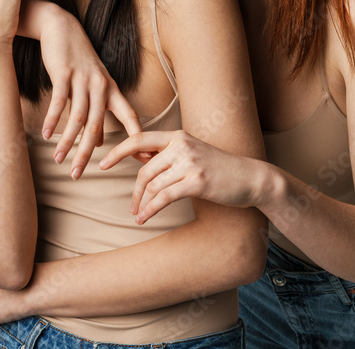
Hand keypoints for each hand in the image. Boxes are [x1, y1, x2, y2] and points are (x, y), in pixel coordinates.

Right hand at [37, 10, 147, 177]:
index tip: (143, 160)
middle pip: (97, 126)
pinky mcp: (65, 73)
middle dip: (87, 153)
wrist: (62, 28)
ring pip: (78, 117)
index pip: (130, 117)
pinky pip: (59, 101)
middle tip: (78, 175)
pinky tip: (46, 135)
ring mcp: (83, 79)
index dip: (137, 139)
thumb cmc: (79, 61)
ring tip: (59, 160)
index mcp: (112, 90)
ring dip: (68, 142)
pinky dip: (52, 119)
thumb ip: (98, 112)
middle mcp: (102, 86)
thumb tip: (102, 141)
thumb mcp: (93, 85)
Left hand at [100, 131, 261, 223]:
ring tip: (138, 215)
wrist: (251, 178)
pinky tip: (144, 218)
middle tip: (131, 206)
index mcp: (178, 136)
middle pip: (145, 169)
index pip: (140, 139)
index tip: (103, 164)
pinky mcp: (197, 181)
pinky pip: (164, 197)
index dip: (118, 151)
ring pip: (153, 185)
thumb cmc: (220, 169)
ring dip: (142, 203)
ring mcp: (190, 163)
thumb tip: (137, 157)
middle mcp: (182, 145)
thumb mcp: (192, 154)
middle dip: (135, 191)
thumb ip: (167, 155)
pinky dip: (150, 209)